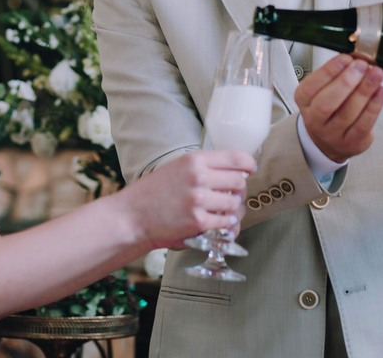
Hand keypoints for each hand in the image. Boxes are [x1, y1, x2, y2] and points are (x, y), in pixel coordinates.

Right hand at [130, 149, 254, 249]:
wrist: (132, 216)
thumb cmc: (152, 193)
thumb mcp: (176, 168)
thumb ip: (202, 168)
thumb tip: (231, 172)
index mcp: (194, 160)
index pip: (235, 158)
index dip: (248, 164)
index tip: (250, 169)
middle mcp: (198, 177)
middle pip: (239, 182)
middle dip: (239, 190)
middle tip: (232, 196)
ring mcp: (199, 200)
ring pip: (235, 204)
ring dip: (232, 210)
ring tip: (222, 212)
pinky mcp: (198, 221)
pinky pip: (225, 222)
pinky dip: (224, 225)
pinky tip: (216, 223)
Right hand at [295, 54, 382, 162]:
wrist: (329, 141)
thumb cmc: (329, 106)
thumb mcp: (323, 88)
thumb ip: (336, 73)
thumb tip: (357, 57)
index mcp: (304, 100)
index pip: (311, 86)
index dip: (329, 71)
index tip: (346, 58)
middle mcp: (314, 119)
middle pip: (327, 103)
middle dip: (346, 81)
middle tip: (362, 65)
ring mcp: (332, 133)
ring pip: (348, 113)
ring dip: (364, 91)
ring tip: (376, 74)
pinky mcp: (352, 142)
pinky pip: (364, 124)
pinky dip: (374, 106)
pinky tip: (380, 91)